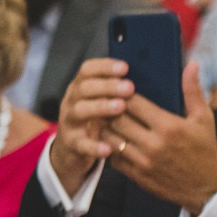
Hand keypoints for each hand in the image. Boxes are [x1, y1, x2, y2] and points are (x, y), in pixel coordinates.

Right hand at [49, 57, 134, 190]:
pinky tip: (108, 148)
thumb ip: (116, 89)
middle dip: (107, 86)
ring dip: (100, 107)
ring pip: (80, 111)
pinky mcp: (71, 143)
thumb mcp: (101, 100)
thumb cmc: (95, 119)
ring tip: (120, 107)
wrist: (71, 148)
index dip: (104, 67)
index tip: (125, 67)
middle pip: (84, 88)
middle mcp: (72, 101)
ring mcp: (69, 122)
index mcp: (80, 87)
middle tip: (129, 87)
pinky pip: (81, 144)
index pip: (87, 70)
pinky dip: (93, 146)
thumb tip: (147, 76)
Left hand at [103, 63, 216, 213]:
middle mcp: (153, 144)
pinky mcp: (136, 175)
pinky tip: (112, 139)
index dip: (123, 93)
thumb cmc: (204, 149)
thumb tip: (192, 65)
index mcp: (169, 126)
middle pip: (117, 119)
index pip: (134, 103)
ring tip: (106, 118)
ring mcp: (143, 161)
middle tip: (107, 101)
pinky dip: (109, 147)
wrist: (205, 188)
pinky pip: (113, 157)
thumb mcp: (204, 119)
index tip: (120, 88)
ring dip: (106, 127)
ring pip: (110, 138)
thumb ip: (193, 92)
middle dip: (110, 108)